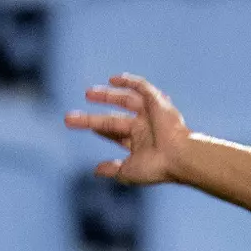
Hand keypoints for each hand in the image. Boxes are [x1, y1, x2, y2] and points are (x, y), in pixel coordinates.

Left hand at [64, 72, 191, 184]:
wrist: (179, 156)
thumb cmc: (158, 167)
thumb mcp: (129, 171)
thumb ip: (113, 170)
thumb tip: (96, 171)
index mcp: (140, 143)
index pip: (115, 133)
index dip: (100, 130)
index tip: (86, 126)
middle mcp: (144, 127)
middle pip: (114, 118)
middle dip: (94, 118)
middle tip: (71, 117)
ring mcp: (151, 114)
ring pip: (126, 101)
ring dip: (107, 96)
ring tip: (87, 94)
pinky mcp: (158, 102)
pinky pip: (143, 87)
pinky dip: (129, 81)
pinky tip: (113, 79)